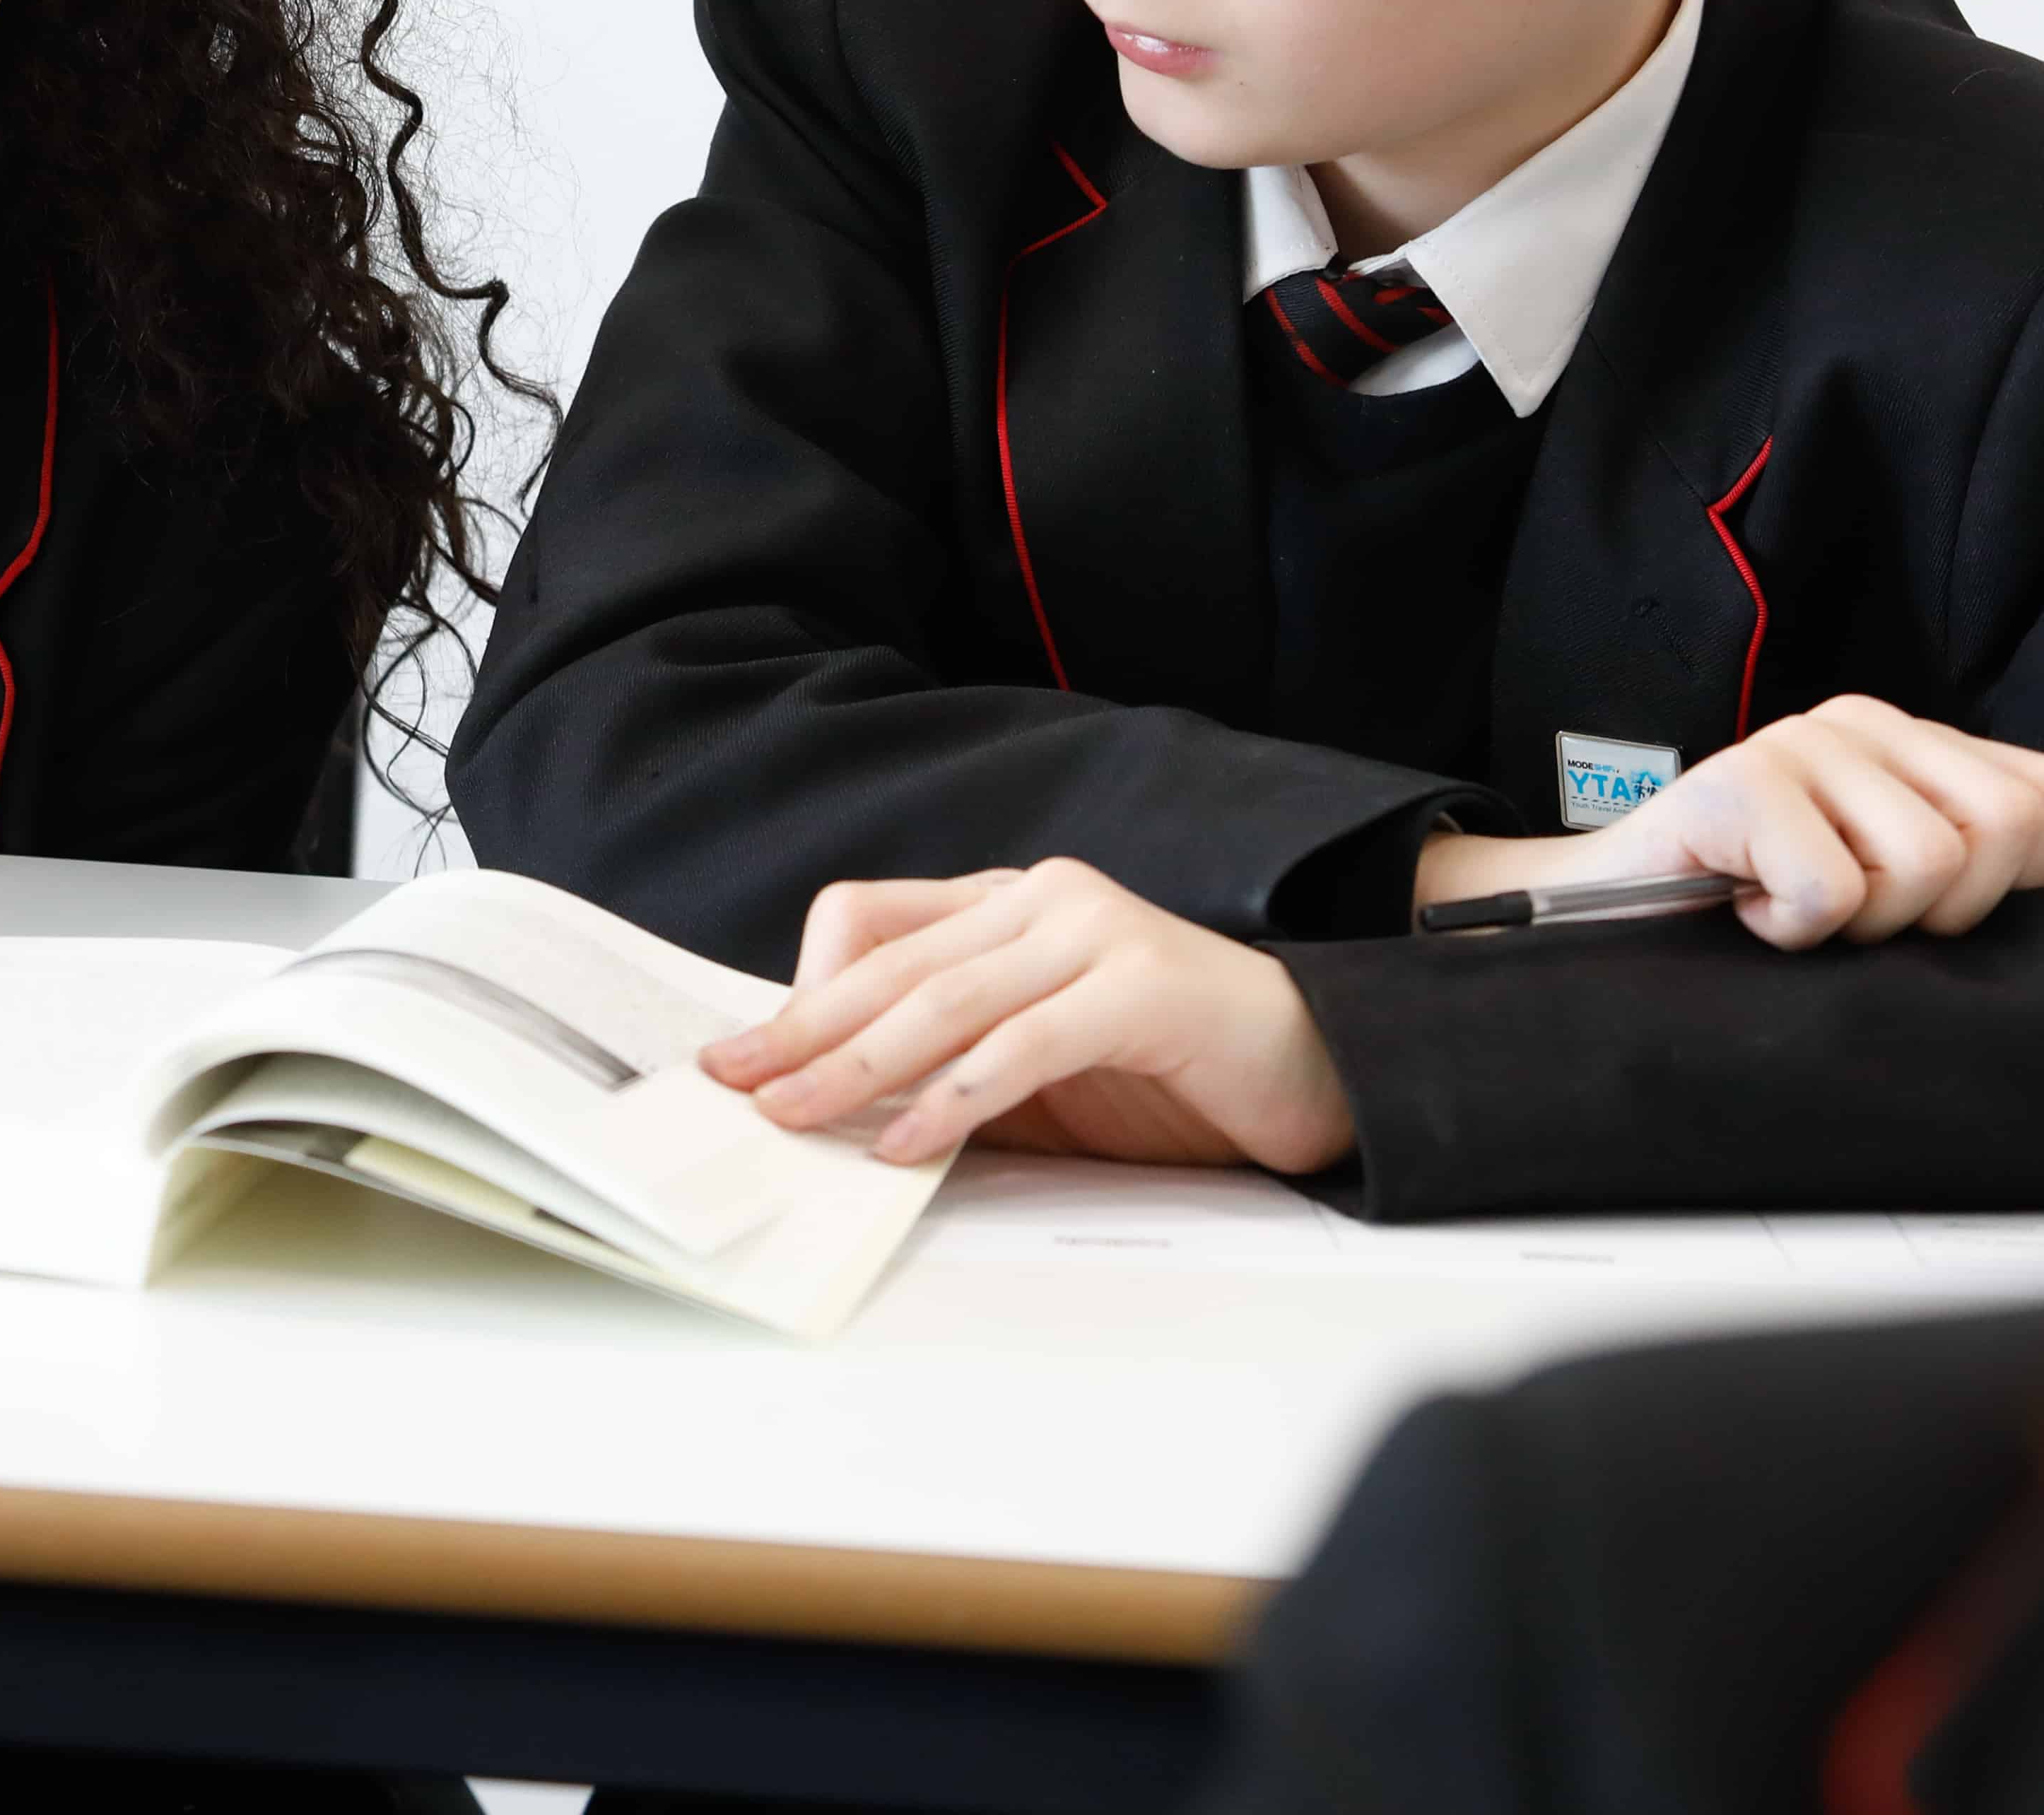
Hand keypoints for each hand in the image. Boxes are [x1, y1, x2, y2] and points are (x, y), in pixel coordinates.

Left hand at [693, 859, 1355, 1174]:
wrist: (1312, 1072)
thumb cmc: (1164, 1076)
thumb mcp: (1031, 1068)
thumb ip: (947, 1067)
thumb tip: (834, 1110)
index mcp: (1006, 903)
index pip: (870, 922)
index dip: (804, 989)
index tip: (748, 1056)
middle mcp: (1042, 898)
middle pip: (890, 963)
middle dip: (801, 1031)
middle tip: (731, 1084)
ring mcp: (1093, 930)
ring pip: (944, 999)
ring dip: (858, 1067)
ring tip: (794, 1117)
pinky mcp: (1139, 985)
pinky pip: (1024, 1044)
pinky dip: (956, 1098)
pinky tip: (906, 1146)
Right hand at [1412, 696, 2043, 949]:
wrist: (1599, 916)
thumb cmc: (1754, 914)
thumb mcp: (1887, 883)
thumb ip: (1968, 861)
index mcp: (1912, 737)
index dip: (2010, 886)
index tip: (1919, 910)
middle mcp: (1862, 720)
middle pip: (2006, 830)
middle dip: (1943, 910)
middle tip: (1858, 916)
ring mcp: (1796, 742)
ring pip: (1928, 867)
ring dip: (1863, 925)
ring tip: (1797, 909)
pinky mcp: (1736, 784)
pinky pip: (1833, 895)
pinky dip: (1791, 931)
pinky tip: (1746, 907)